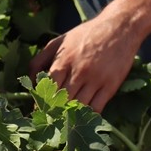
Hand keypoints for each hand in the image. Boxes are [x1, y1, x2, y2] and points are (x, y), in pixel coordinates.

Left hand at [28, 13, 143, 113]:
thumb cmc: (88, 33)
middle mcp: (79, 71)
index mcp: (64, 60)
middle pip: (61, 101)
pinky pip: (97, 108)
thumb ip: (41, 58)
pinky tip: (83, 118)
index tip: (39, 113)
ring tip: (64, 124)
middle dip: (54, 113)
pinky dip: (88, 116)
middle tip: (49, 123)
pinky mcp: (111, 85)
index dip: (41, 104)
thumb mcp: (60, 40)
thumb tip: (30, 80)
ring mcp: (96, 79)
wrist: (120, 26)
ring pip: (78, 107)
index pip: (47, 89)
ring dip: (70, 117)